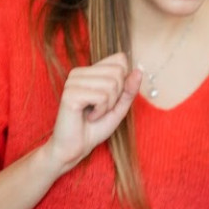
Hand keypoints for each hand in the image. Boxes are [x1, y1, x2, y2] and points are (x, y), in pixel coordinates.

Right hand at [48, 52, 141, 171]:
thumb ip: (129, 89)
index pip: (120, 60)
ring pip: (111, 84)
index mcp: (89, 71)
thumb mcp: (119, 107)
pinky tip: (89, 117)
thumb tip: (139, 70)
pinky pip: (101, 97)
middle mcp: (78, 72)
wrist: (74, 148)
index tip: (109, 100)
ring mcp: (72, 81)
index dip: (123, 83)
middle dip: (116, 96)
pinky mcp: (70, 94)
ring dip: (108, 106)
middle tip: (101, 109)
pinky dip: (101, 111)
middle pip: (117, 72)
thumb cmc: (94, 128)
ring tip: (94, 114)